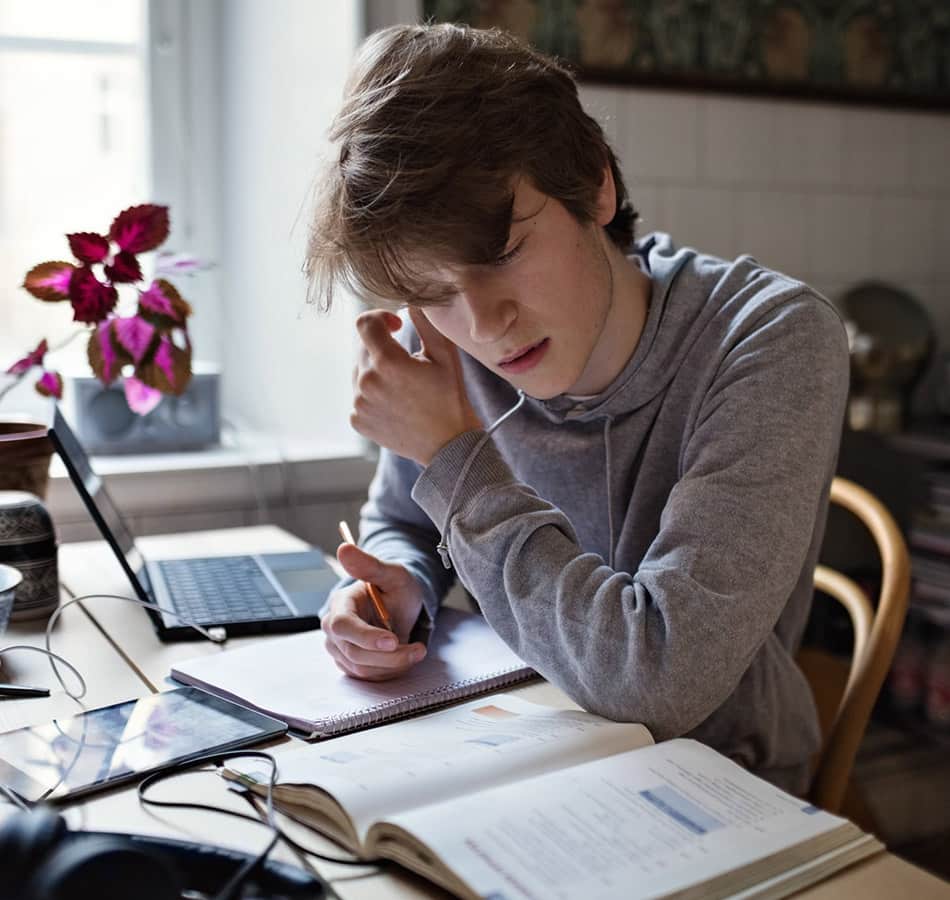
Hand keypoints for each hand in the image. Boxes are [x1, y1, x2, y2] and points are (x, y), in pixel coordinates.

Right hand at [321, 542, 427, 680]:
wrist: (399, 606)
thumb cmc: (396, 588)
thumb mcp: (392, 574)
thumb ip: (370, 565)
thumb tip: (344, 549)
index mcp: (340, 604)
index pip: (343, 626)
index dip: (366, 637)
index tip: (393, 641)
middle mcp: (333, 629)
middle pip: (355, 653)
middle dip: (390, 656)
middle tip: (418, 650)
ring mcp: (339, 648)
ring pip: (363, 668)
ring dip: (394, 664)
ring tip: (415, 650)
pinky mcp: (349, 664)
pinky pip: (368, 676)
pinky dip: (389, 670)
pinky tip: (403, 656)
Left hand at [351, 308, 481, 465]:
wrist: (447, 445)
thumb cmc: (450, 397)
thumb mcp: (444, 355)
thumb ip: (425, 322)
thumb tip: (413, 298)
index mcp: (387, 362)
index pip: (364, 323)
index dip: (381, 318)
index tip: (396, 327)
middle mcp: (367, 382)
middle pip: (363, 347)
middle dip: (382, 347)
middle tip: (408, 363)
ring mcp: (359, 404)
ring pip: (359, 371)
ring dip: (377, 370)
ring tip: (403, 386)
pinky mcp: (357, 420)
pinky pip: (358, 394)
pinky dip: (373, 393)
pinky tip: (396, 403)